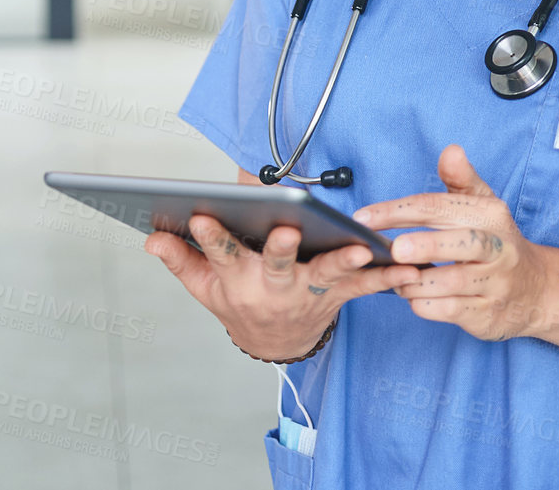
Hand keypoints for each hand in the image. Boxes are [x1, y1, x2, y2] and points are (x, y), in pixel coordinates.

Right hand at [146, 215, 419, 359]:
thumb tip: (151, 237)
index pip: (220, 255)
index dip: (210, 237)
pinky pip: (365, 289)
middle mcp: (273, 288)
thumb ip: (180, 258)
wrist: (276, 344)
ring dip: (344, 264)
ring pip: (326, 276)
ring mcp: (307, 294)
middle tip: (287, 230)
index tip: (202, 215)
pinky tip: (407, 269)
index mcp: (238, 280)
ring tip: (360, 251)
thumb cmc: (238, 302)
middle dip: (281, 249)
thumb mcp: (204, 286)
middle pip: (277, 266)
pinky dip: (388, 279)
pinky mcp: (337, 297)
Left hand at [354, 145, 553, 342]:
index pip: (442, 207)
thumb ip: (461, 180)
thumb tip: (451, 151)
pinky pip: (450, 310)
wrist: (535, 290)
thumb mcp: (484, 207)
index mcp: (490, 215)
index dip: (400, 211)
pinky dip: (425, 304)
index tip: (363, 218)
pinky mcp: (487, 315)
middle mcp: (498, 249)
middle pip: (464, 243)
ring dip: (415, 280)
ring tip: (395, 275)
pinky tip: (412, 296)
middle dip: (426, 246)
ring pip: (452, 282)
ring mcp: (494, 284)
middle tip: (393, 249)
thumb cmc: (496, 241)